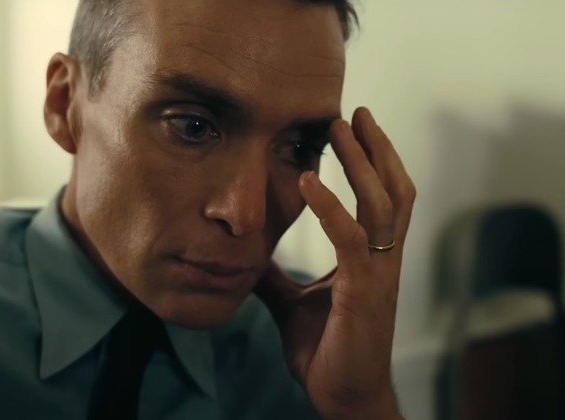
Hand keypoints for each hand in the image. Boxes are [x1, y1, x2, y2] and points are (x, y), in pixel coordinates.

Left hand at [255, 107, 414, 419]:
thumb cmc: (324, 348)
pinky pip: (351, 239)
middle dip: (376, 148)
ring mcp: (378, 273)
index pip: (380, 197)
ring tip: (342, 127)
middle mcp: (382, 257)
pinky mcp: (364, 292)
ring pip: (382, 204)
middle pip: (393, 189)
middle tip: (355, 111)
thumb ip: (275, 273)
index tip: (350, 128)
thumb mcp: (291, 301)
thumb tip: (244, 250)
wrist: (341, 395)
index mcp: (369, 257)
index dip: (372, 161)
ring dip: (362, 162)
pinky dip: (331, 207)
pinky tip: (308, 180)